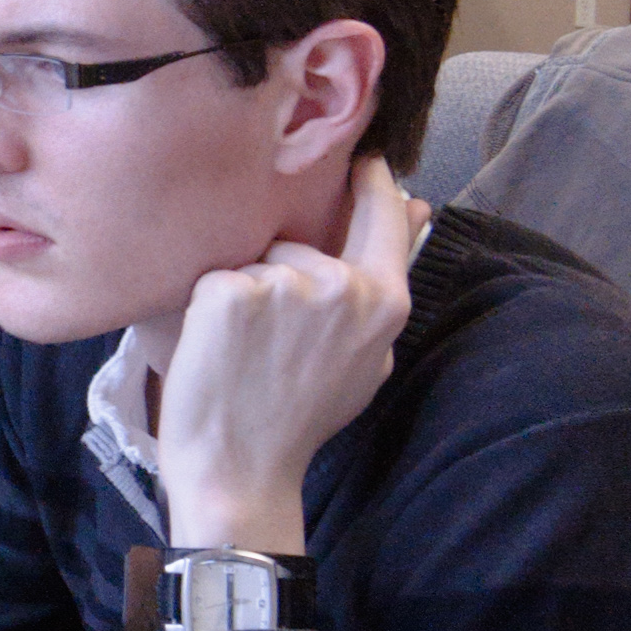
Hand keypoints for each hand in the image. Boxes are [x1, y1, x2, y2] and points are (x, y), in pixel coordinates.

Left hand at [151, 154, 421, 555]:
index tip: (362, 160)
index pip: (382, 214)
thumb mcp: (369, 356)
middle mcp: (341, 286)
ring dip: (248, 295)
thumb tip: (420, 207)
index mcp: (384, 302)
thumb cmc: (301, 417)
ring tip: (249, 354)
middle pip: (301, 243)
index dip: (372, 182)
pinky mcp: (230, 292)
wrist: (239, 469)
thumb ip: (389, 282)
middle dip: (284, 276)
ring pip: (258, 261)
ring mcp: (284, 285)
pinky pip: (218, 277)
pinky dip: (210, 308)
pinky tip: (221, 352)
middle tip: (274, 346)